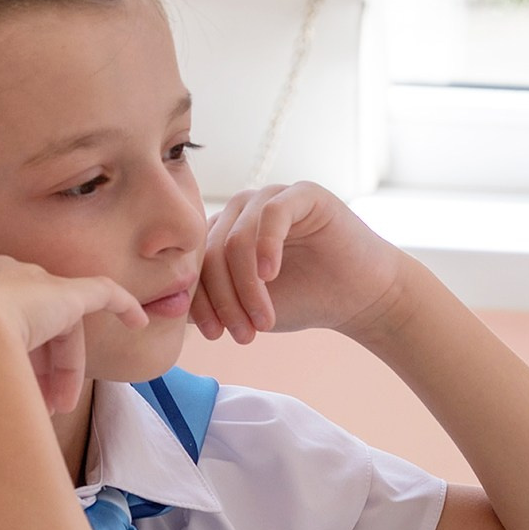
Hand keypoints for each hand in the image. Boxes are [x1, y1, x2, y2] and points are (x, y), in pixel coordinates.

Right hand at [0, 257, 147, 413]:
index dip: (7, 356)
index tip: (8, 389)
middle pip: (27, 321)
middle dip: (38, 367)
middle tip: (41, 407)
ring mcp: (28, 281)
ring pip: (59, 324)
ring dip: (66, 368)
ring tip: (62, 407)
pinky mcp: (64, 292)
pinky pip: (102, 292)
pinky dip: (123, 305)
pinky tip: (139, 323)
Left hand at [196, 182, 408, 343]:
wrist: (360, 297)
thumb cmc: (304, 299)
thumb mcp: (247, 307)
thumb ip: (210, 301)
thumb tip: (168, 307)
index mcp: (225, 231)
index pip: (195, 261)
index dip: (199, 298)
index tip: (212, 335)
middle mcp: (244, 209)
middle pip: (213, 251)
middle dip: (224, 299)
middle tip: (241, 334)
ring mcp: (272, 197)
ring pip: (237, 238)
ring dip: (247, 287)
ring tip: (263, 321)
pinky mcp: (303, 194)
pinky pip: (272, 215)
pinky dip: (267, 248)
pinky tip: (273, 277)